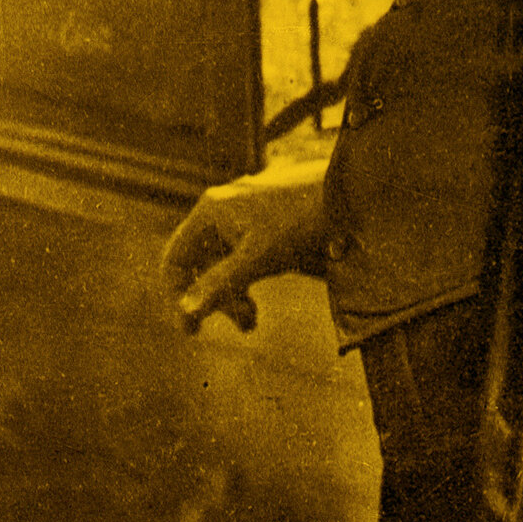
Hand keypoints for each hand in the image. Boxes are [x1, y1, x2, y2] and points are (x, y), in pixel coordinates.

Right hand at [161, 159, 330, 333]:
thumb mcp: (259, 257)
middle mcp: (221, 209)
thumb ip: (220, 284)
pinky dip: (244, 281)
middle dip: (213, 299)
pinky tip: (259, 299)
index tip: (190, 329)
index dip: (176, 295)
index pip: (174, 259)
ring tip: (252, 321)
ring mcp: (242, 214)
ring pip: (220, 263)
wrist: (348, 192)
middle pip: (197, 263)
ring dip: (231, 295)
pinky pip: (239, 257)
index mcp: (211, 211)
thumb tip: (183, 313)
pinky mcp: (262, 222)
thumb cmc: (302, 220)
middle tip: (240, 324)